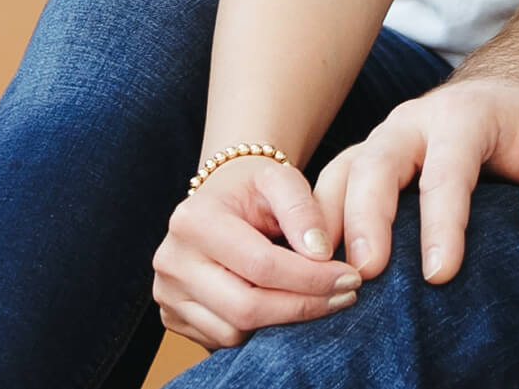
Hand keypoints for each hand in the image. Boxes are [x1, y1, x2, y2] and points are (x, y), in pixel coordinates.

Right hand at [151, 156, 359, 349]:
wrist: (222, 200)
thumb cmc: (255, 189)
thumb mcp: (282, 179)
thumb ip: (303, 209)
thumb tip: (320, 254)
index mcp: (193, 221)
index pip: (261, 265)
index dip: (312, 278)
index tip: (351, 277)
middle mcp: (172, 260)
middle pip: (246, 307)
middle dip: (303, 307)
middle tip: (345, 296)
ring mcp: (167, 294)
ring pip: (234, 331)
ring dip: (283, 322)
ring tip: (316, 298)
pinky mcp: (173, 317)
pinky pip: (221, 340)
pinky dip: (257, 330)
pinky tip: (281, 305)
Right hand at [313, 75, 518, 285]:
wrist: (506, 88)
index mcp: (463, 116)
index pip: (448, 173)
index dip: (442, 225)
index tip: (439, 274)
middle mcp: (411, 122)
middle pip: (377, 166)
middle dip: (367, 219)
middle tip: (367, 273)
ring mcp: (382, 139)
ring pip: (341, 173)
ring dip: (327, 220)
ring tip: (322, 272)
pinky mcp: (365, 158)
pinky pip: (329, 185)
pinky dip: (315, 220)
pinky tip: (311, 262)